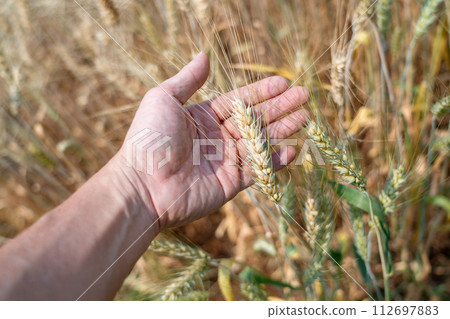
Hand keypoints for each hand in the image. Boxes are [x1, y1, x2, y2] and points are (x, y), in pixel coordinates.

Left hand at [114, 53, 308, 229]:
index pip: (239, 100)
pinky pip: (258, 170)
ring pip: (261, 142)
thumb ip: (188, 79)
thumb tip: (204, 54)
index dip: (262, 91)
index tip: (284, 82)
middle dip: (280, 107)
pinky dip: (276, 161)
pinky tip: (293, 149)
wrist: (143, 185)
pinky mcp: (231, 182)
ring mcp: (225, 160)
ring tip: (305, 117)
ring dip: (283, 130)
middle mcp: (217, 137)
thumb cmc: (150, 139)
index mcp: (203, 117)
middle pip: (255, 119)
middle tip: (305, 96)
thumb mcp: (164, 99)